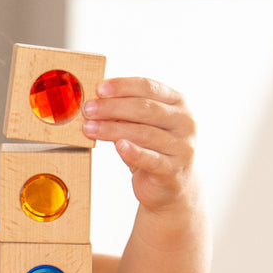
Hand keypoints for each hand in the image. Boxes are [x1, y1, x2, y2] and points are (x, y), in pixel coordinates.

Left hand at [82, 77, 196, 212]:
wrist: (170, 186)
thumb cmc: (153, 150)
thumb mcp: (142, 126)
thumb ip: (126, 114)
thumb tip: (98, 102)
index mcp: (178, 103)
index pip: (148, 87)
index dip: (122, 86)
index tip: (99, 89)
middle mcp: (184, 122)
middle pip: (145, 108)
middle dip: (112, 107)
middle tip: (88, 109)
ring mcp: (181, 146)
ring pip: (144, 133)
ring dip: (112, 129)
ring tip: (90, 128)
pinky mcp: (173, 170)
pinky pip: (150, 159)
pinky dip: (133, 152)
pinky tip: (119, 146)